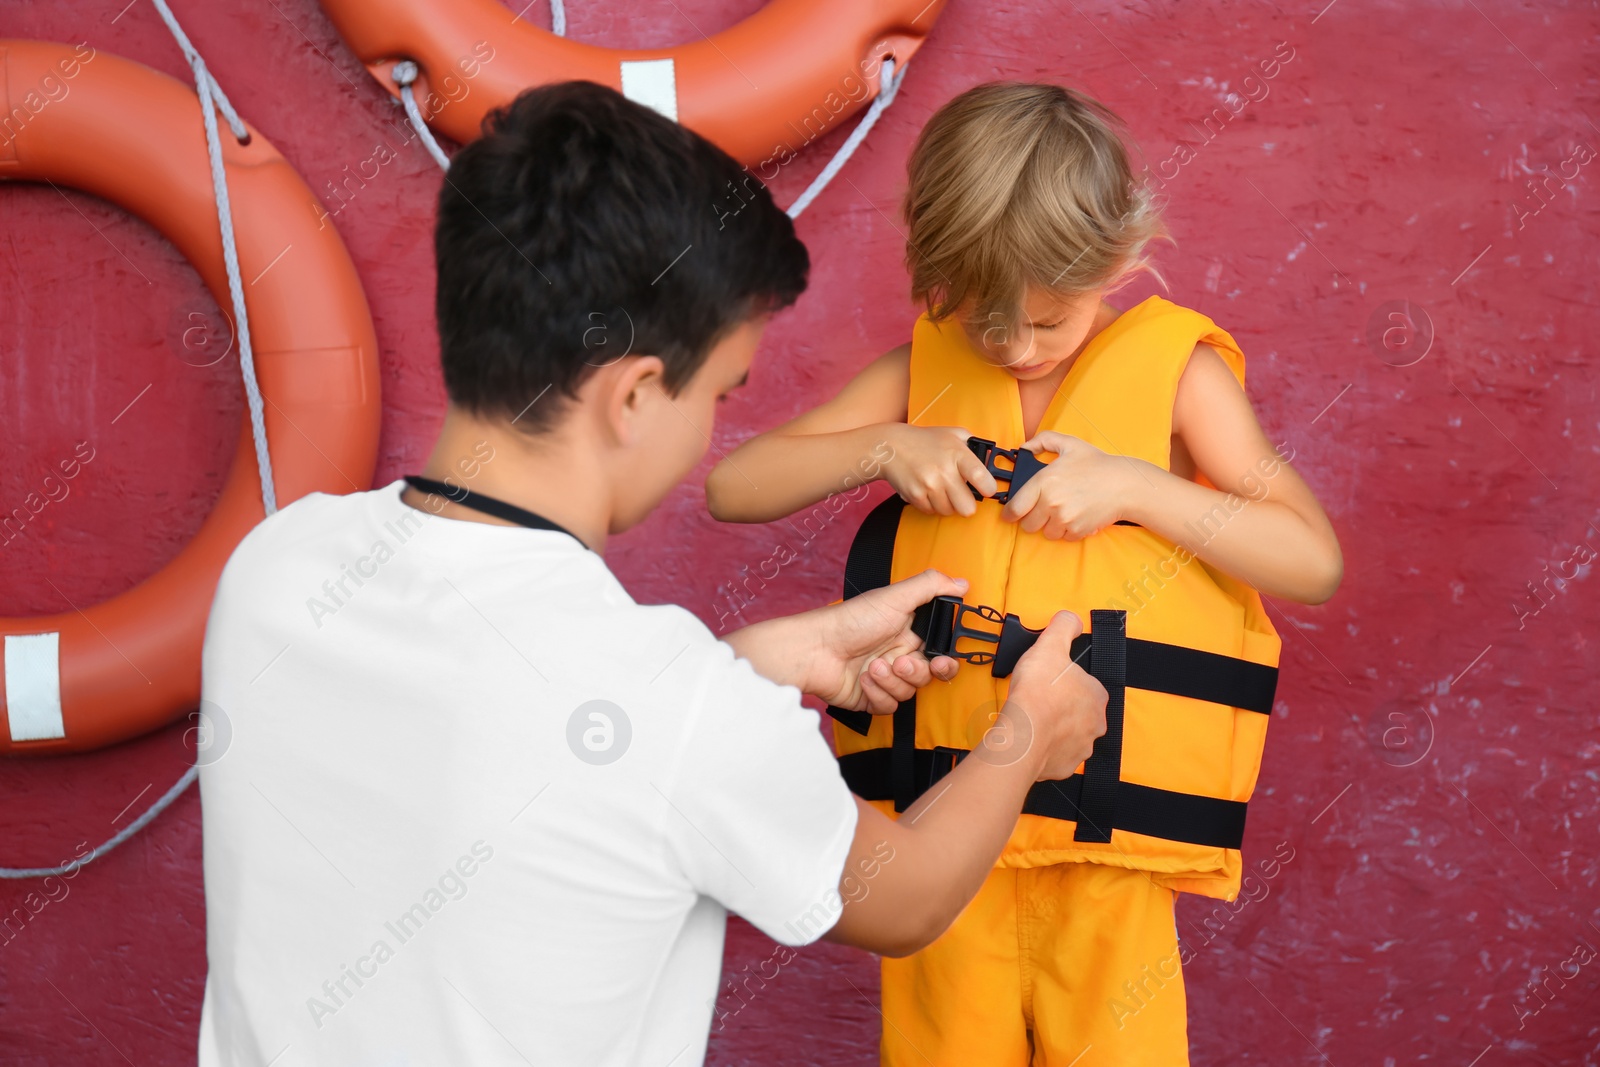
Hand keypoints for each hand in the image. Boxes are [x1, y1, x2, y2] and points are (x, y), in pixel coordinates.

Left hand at [802, 569, 967, 712]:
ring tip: (872, 665)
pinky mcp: (871, 697)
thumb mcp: (893, 597)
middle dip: (918, 671)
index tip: (942, 658)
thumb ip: (931, 587)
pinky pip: (890, 705)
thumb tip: (962, 583)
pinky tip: (864, 679)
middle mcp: (899, 653)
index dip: (946, 658)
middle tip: (903, 662)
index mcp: (908, 630)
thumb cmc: (849, 620)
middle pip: (929, 674)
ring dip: (892, 679)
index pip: (940, 650)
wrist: (813, 650)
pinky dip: (878, 693)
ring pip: (910, 691)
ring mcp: (885, 676)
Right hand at [881, 425, 998, 516]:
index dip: (989, 489)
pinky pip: (931, 512)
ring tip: (941, 489)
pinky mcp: (915, 496)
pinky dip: (931, 505)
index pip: (982, 478)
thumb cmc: (925, 440)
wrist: (891, 446)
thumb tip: (992, 460)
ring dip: (947, 504)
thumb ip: (975, 445)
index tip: (987, 490)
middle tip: (961, 494)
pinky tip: (928, 491)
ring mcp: (929, 485)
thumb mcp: (953, 434)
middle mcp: (944, 471)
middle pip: (967, 507)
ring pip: (949, 512)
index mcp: (957, 454)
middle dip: (966, 503)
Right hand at [977, 611, 1106, 781]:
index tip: (1050, 681)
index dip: (1067, 681)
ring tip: (1034, 721)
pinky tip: (1032, 739)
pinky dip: (1046, 749)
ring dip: (1055, 729)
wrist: (1023, 734)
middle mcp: (1095, 724)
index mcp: (1096, 696)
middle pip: (1080, 711)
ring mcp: (1081, 747)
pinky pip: (1057, 755)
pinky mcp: (1065, 766)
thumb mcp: (1050, 644)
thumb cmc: (1038, 693)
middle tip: (1040, 700)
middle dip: (1062, 707)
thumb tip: (1071, 619)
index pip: (1087, 684)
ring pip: (1070, 735)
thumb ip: (1063, 627)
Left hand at [1001, 431, 1140, 539]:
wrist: (1125, 484)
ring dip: (1050, 525)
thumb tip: (1025, 446)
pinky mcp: (1077, 531)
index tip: (1010, 514)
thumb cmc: (1097, 464)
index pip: (1015, 508)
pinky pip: (1063, 537)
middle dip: (1033, 518)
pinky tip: (1076, 515)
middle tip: (1043, 509)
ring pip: (1046, 533)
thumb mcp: (1069, 444)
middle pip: (1028, 525)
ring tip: (1063, 510)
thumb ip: (1043, 440)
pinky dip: (1067, 530)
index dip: (1009, 513)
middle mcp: (1051, 503)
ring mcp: (1064, 519)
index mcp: (1044, 482)